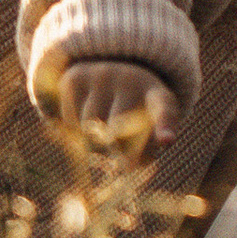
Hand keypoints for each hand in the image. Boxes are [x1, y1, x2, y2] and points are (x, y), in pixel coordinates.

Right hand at [52, 61, 178, 158]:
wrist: (108, 73)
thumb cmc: (134, 113)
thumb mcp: (147, 129)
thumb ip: (143, 153)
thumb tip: (126, 165)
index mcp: (158, 97)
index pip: (164, 112)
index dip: (164, 127)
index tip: (166, 141)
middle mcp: (131, 80)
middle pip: (117, 133)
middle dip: (115, 150)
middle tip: (118, 150)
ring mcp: (102, 76)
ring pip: (89, 129)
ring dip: (92, 143)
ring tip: (102, 129)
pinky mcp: (76, 78)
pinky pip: (70, 121)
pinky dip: (75, 130)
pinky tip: (84, 116)